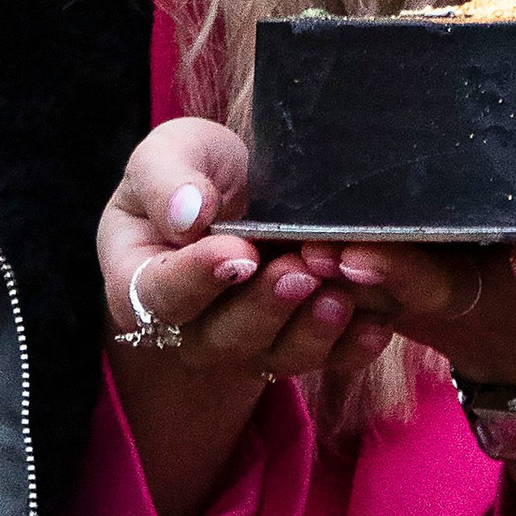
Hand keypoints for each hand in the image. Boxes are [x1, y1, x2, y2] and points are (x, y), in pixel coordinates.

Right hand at [98, 121, 391, 515]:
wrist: (239, 194)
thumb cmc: (192, 173)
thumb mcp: (169, 154)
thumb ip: (166, 180)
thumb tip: (188, 212)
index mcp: (140, 283)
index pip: (162, 292)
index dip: (200, 277)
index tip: (238, 252)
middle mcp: (191, 328)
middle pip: (222, 337)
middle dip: (264, 306)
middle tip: (298, 271)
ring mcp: (247, 344)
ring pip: (275, 356)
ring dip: (310, 331)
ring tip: (338, 296)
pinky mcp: (297, 345)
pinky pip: (325, 361)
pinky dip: (352, 347)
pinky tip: (375, 324)